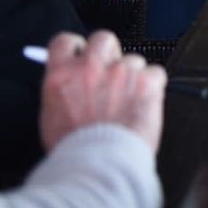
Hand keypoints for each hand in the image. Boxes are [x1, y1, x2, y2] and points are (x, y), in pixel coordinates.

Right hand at [39, 31, 165, 152]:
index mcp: (61, 75)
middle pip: (104, 39)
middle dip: (110, 55)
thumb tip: (66, 79)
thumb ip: (61, 92)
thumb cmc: (75, 151)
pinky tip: (144, 106)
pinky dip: (153, 88)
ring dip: (133, 78)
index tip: (82, 55)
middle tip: (112, 78)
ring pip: (133, 60)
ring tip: (128, 106)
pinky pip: (156, 74)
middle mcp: (89, 67)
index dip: (76, 47)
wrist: (100, 167)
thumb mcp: (52, 118)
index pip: (65, 41)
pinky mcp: (146, 81)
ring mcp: (120, 72)